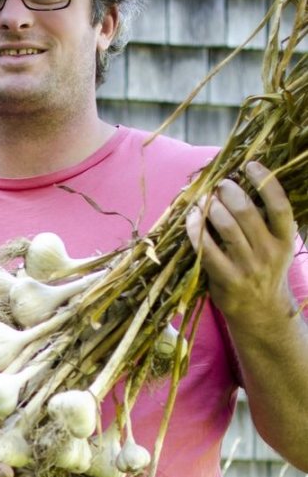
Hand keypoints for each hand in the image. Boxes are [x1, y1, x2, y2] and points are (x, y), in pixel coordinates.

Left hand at [185, 161, 297, 326]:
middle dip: (228, 191)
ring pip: (225, 226)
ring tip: (201, 198)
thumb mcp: (274, 245)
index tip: (249, 165)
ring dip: (209, 207)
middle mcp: (270, 252)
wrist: (261, 311)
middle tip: (217, 184)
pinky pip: (207, 248)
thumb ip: (261, 220)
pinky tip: (191, 217)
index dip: (265, 182)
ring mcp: (248, 266)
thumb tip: (235, 182)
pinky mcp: (228, 278)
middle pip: (246, 212)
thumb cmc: (262, 269)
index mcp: (285, 239)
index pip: (280, 205)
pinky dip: (195, 228)